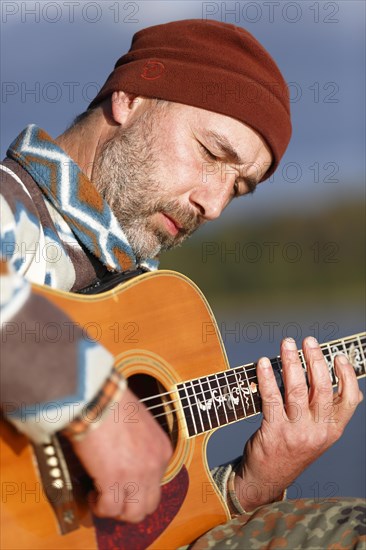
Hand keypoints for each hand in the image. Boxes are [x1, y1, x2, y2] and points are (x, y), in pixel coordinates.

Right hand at [70, 387, 172, 522]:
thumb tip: (127, 457)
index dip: (138, 488)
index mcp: (162, 451)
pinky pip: (109, 509)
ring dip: (116, 510)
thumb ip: (140, 445)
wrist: (100, 398)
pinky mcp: (114, 481)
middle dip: (130, 506)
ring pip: (133, 514)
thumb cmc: (115, 404)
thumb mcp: (140, 424)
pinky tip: (92, 493)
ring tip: (102, 497)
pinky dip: (99, 507)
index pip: (157, 484)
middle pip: (149, 505)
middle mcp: (154, 466)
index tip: (123, 483)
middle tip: (113, 496)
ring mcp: (136, 476)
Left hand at [234, 336, 362, 510]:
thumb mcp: (317, 434)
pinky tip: (263, 363)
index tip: (338, 356)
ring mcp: (297, 432)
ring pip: (297, 388)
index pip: (350, 399)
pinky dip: (266, 377)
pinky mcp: (274, 432)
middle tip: (307, 340)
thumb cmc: (292, 448)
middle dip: (315, 358)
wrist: (268, 478)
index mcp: (333, 430)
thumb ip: (326, 411)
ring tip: (286, 343)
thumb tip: (339, 383)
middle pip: (322, 387)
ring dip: (291, 361)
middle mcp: (319, 431)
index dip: (346, 375)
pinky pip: (271, 397)